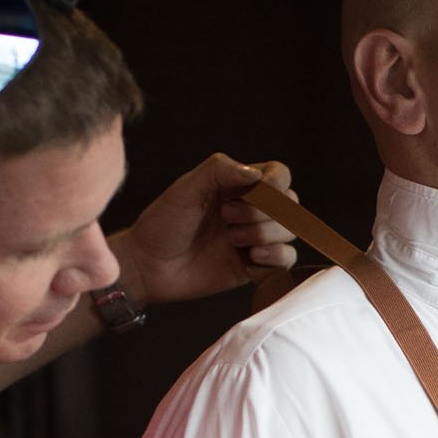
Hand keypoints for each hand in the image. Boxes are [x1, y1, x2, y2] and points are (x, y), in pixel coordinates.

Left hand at [112, 153, 297, 307]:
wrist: (147, 267)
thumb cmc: (161, 224)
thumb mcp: (185, 189)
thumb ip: (219, 170)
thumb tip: (256, 174)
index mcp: (237, 186)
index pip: (279, 175)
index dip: (278, 182)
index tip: (261, 189)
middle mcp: (250, 211)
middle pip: (290, 205)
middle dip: (264, 212)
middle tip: (227, 218)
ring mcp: (253, 239)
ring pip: (289, 232)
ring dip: (264, 234)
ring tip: (232, 240)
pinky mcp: (253, 267)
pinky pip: (285, 260)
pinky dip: (274, 258)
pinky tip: (250, 258)